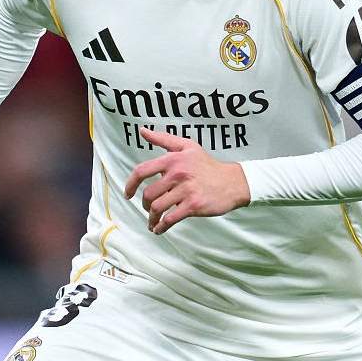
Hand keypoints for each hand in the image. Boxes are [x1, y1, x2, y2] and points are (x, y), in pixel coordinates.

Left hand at [121, 127, 251, 234]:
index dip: (130, 184)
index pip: (142, 171)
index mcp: (173, 159)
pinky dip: (161, 227)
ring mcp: (185, 190)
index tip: (128, 194)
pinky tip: (159, 229)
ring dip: (151, 218)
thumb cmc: (207, 165)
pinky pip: (170, 219)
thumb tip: (142, 131)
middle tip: (148, 209)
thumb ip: (163, 139)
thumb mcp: (187, 146)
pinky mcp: (193, 205)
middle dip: (144, 205)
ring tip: (153, 221)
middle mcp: (177, 174)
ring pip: (157, 208)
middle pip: (148, 194)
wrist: (232, 182)